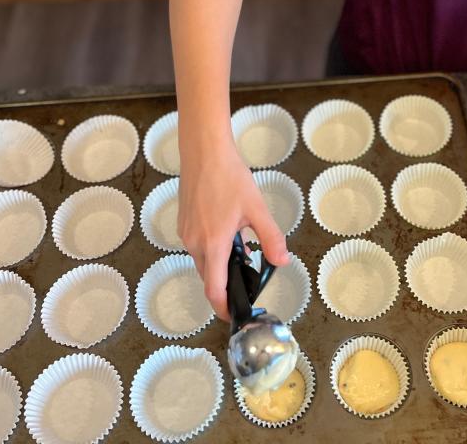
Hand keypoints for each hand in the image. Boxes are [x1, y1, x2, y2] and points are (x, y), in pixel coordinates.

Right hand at [177, 142, 289, 320]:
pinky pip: (198, 247)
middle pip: (208, 278)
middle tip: (248, 277)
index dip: (224, 308)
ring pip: (202, 262)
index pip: (214, 290)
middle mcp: (194, 243)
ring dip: (219, 264)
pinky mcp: (184, 224)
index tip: (235, 315)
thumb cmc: (228, 176)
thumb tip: (282, 261)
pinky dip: (212, 249)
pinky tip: (228, 232)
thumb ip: (271, 239)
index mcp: (212, 244)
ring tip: (241, 248)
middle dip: (226, 283)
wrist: (204, 152)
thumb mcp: (257, 208)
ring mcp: (186, 233)